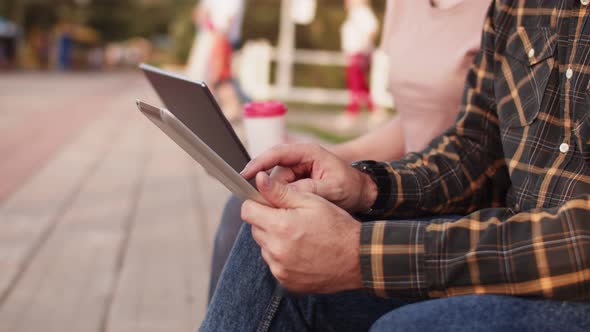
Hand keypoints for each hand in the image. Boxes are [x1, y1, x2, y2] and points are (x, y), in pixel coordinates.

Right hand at [241, 143, 376, 212]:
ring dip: (279, 198)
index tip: (245, 175)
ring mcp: (298, 170)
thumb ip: (307, 189)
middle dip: (270, 190)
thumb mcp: (332, 189)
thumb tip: (282, 193)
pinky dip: (283, 202)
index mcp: (308, 152)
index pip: (277, 153)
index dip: (258, 163)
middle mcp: (299, 159)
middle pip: (273, 173)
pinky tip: (289, 212)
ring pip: (277, 185)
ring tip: (292, 211)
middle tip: (272, 207)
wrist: (363, 192)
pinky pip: (283, 191)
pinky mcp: (297, 182)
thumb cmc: (351, 187)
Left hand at [241, 172, 361, 293]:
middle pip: (255, 229)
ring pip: (264, 247)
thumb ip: (280, 191)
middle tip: (291, 219)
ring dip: (275, 240)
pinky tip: (302, 252)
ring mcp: (280, 268)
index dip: (256, 203)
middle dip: (267, 221)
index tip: (268, 202)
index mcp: (280, 226)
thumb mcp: (311, 201)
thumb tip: (258, 178)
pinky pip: (274, 264)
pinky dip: (283, 257)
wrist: (357, 258)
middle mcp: (276, 250)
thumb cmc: (337, 226)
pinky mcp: (285, 281)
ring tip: (300, 236)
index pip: (247, 211)